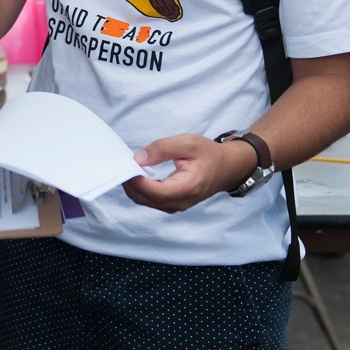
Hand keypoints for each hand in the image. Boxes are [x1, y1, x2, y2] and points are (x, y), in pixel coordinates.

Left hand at [121, 133, 254, 212]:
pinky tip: (138, 174)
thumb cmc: (209, 154)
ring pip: (145, 201)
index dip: (136, 180)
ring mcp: (176, 206)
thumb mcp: (187, 143)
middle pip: (145, 198)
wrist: (227, 167)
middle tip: (122, 163)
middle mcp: (180, 202)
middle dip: (130, 182)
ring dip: (134, 186)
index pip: (153, 191)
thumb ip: (162, 149)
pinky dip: (141, 189)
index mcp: (186, 188)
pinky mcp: (172, 203)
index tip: (125, 165)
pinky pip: (151, 200)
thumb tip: (138, 159)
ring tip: (130, 167)